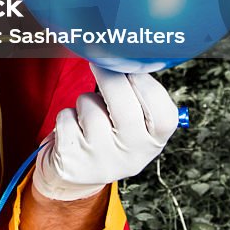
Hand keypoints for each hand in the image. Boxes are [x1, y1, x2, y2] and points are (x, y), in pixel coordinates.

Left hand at [32, 64, 178, 200]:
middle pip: (124, 107)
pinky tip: (73, 130)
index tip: (132, 68)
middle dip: (109, 78)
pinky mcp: (72, 161)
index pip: (164, 115)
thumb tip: (127, 56)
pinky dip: (66, 116)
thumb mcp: (133, 124)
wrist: (77, 173)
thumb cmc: (109, 133)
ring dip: (85, 101)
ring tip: (88, 116)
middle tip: (99, 63)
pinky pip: (66, 118)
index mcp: (153, 144)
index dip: (148, 86)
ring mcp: (101, 162)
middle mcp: (132, 157)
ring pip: (90, 108)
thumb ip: (137, 97)